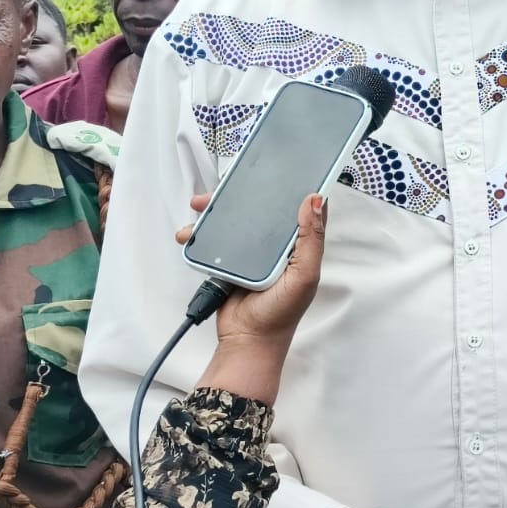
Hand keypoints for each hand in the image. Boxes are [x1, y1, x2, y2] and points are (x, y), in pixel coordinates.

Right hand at [175, 192, 326, 345]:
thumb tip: (315, 200)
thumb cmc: (282, 313)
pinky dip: (201, 234)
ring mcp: (250, 254)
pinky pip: (215, 241)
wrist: (247, 340)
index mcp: (298, 246)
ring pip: (234, 222)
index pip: (299, 208)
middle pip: (261, 210)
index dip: (294, 187)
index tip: (282, 167)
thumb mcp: (304, 275)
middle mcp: (274, 246)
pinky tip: (191, 232)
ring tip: (200, 206)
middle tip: (225, 186)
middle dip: (243, 194)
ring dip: (215, 212)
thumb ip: (310, 239)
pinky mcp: (228, 262)